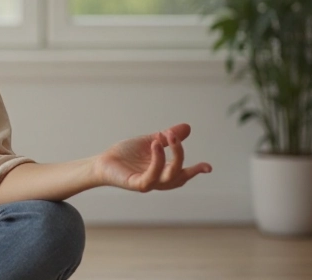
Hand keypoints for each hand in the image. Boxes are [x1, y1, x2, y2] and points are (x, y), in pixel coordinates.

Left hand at [94, 123, 211, 192]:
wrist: (102, 162)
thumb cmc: (125, 154)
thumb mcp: (150, 141)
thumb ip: (167, 137)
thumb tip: (187, 127)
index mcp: (163, 172)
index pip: (183, 174)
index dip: (196, 171)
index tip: (208, 167)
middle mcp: (158, 180)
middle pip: (179, 174)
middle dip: (182, 156)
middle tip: (176, 137)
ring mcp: (149, 183)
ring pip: (169, 176)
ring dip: (172, 156)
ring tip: (166, 137)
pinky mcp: (138, 184)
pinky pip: (152, 176)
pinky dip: (157, 160)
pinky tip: (154, 145)